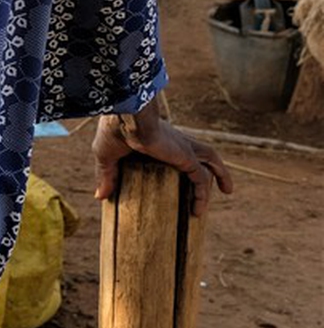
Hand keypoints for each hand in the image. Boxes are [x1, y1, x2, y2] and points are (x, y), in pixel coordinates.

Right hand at [93, 113, 234, 217]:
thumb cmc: (113, 131)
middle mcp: (175, 141)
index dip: (180, 159)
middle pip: (201, 151)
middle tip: (218, 180)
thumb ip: (107, 176)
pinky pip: (202, 179)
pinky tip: (198, 210)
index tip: (180, 173)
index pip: (175, 148)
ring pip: (210, 160)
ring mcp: (183, 149)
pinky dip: (203, 194)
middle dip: (211, 163)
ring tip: (228, 190)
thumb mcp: (106, 156)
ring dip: (221, 174)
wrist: (126, 117)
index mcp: (157, 137)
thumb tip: (99, 197)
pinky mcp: (187, 158)